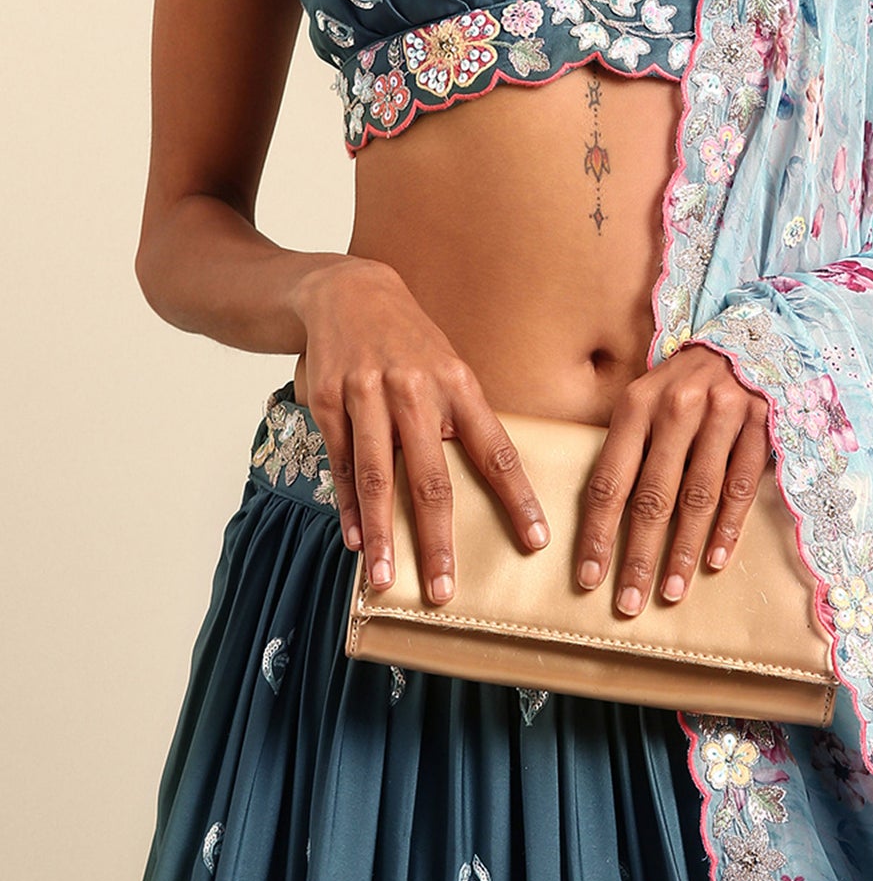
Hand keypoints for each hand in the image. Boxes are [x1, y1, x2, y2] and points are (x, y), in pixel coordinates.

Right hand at [294, 259, 550, 604]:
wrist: (348, 291)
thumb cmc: (409, 341)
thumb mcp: (447, 366)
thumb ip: (462, 420)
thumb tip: (487, 484)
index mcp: (457, 383)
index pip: (495, 448)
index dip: (516, 496)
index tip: (535, 541)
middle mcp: (415, 389)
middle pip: (431, 475)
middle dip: (439, 537)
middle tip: (446, 590)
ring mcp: (368, 394)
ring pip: (377, 475)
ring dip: (383, 533)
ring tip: (387, 579)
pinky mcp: (328, 400)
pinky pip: (340, 462)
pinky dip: (347, 505)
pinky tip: (355, 540)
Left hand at [575, 341, 772, 617]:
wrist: (746, 335)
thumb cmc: (683, 382)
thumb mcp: (646, 398)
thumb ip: (628, 446)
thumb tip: (600, 515)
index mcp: (637, 403)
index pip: (610, 479)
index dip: (598, 532)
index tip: (589, 577)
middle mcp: (677, 407)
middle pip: (653, 495)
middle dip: (638, 555)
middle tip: (628, 604)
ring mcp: (723, 413)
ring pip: (698, 496)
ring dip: (683, 551)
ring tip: (671, 592)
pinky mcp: (761, 422)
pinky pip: (740, 484)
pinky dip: (728, 526)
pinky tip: (715, 560)